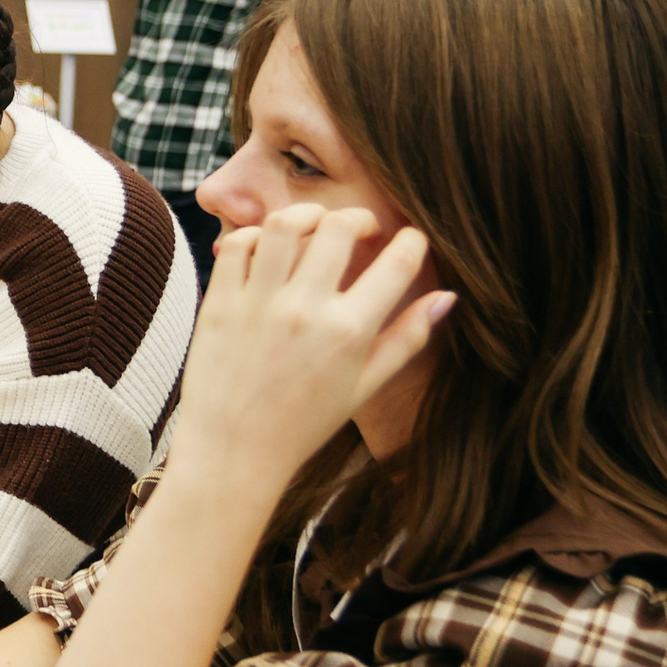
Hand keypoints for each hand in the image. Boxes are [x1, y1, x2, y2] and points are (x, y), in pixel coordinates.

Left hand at [173, 204, 448, 481]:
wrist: (234, 452)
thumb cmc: (303, 424)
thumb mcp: (365, 387)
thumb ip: (407, 339)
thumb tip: (447, 298)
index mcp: (349, 333)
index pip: (397, 263)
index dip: (413, 241)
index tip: (409, 240)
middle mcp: (305, 311)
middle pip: (339, 227)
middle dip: (359, 218)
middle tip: (361, 229)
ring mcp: (258, 304)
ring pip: (284, 224)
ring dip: (306, 214)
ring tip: (316, 226)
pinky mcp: (220, 304)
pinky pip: (236, 245)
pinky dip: (254, 236)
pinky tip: (268, 250)